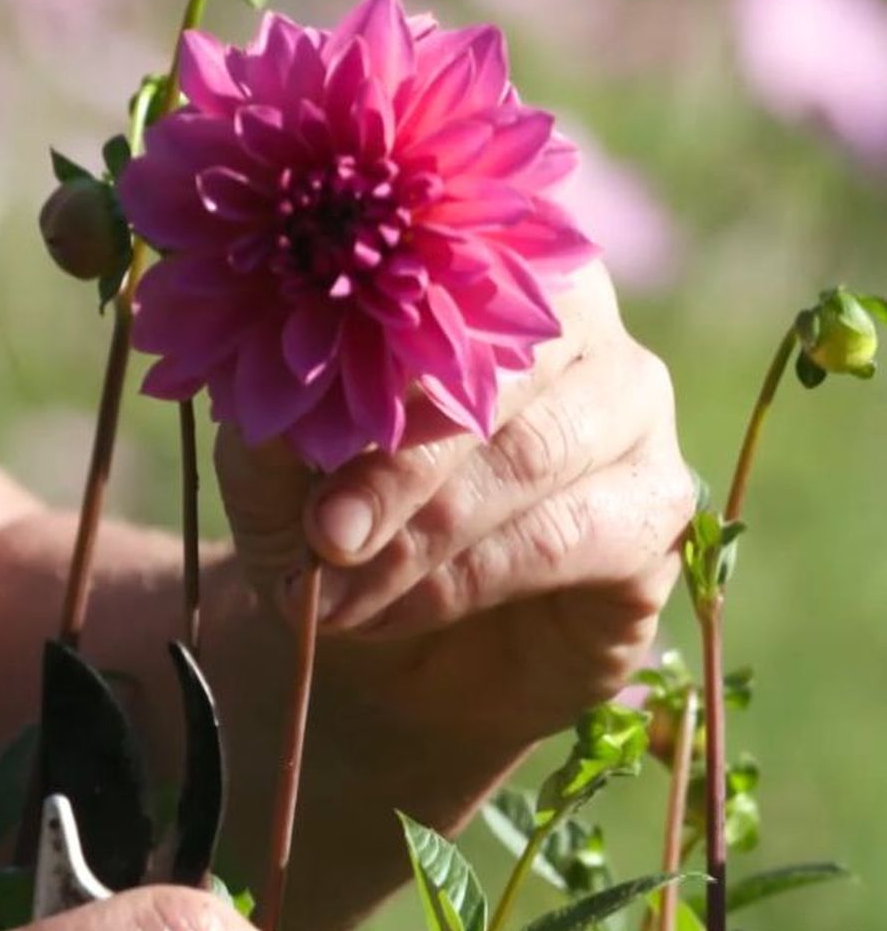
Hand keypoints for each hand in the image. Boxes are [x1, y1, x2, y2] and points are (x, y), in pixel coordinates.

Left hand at [217, 262, 694, 745]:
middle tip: (324, 538)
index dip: (367, 362)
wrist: (398, 646)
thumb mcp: (277, 477)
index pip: (442, 293)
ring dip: (424, 539)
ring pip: (533, 458)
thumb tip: (272, 394)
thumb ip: (273, 428)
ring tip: (340, 595)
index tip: (291, 446)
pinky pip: (566, 538)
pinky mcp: (658, 514)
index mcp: (487, 285)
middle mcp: (581, 332)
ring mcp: (637, 419)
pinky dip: (468, 581)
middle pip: (500, 373)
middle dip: (399, 466)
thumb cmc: (340, 523)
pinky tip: (401, 611)